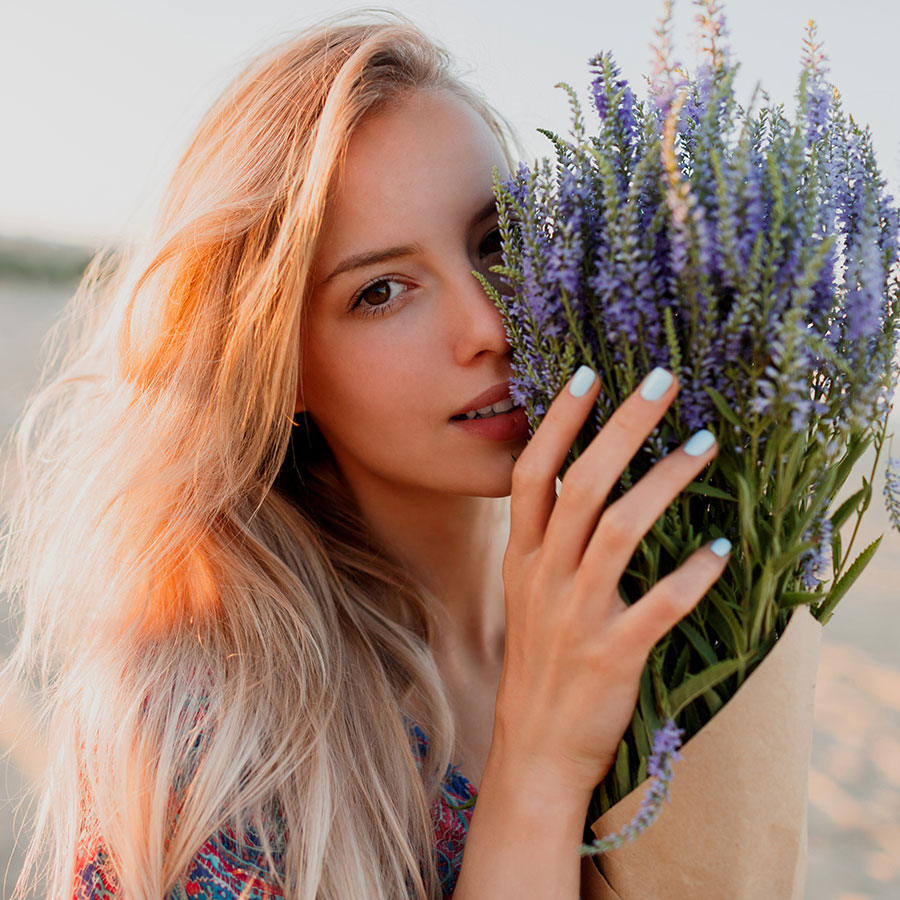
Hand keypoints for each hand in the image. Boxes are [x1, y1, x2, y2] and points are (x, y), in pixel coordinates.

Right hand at [492, 366, 728, 801]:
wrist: (534, 747)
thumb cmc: (539, 661)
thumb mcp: (527, 593)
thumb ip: (547, 540)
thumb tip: (581, 482)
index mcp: (523, 558)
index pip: (533, 473)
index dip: (559, 423)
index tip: (588, 375)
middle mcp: (545, 577)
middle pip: (581, 486)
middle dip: (622, 428)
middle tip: (664, 384)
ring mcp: (577, 615)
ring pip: (619, 532)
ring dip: (665, 483)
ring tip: (705, 446)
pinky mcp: (612, 653)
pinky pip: (657, 606)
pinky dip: (692, 575)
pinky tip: (721, 549)